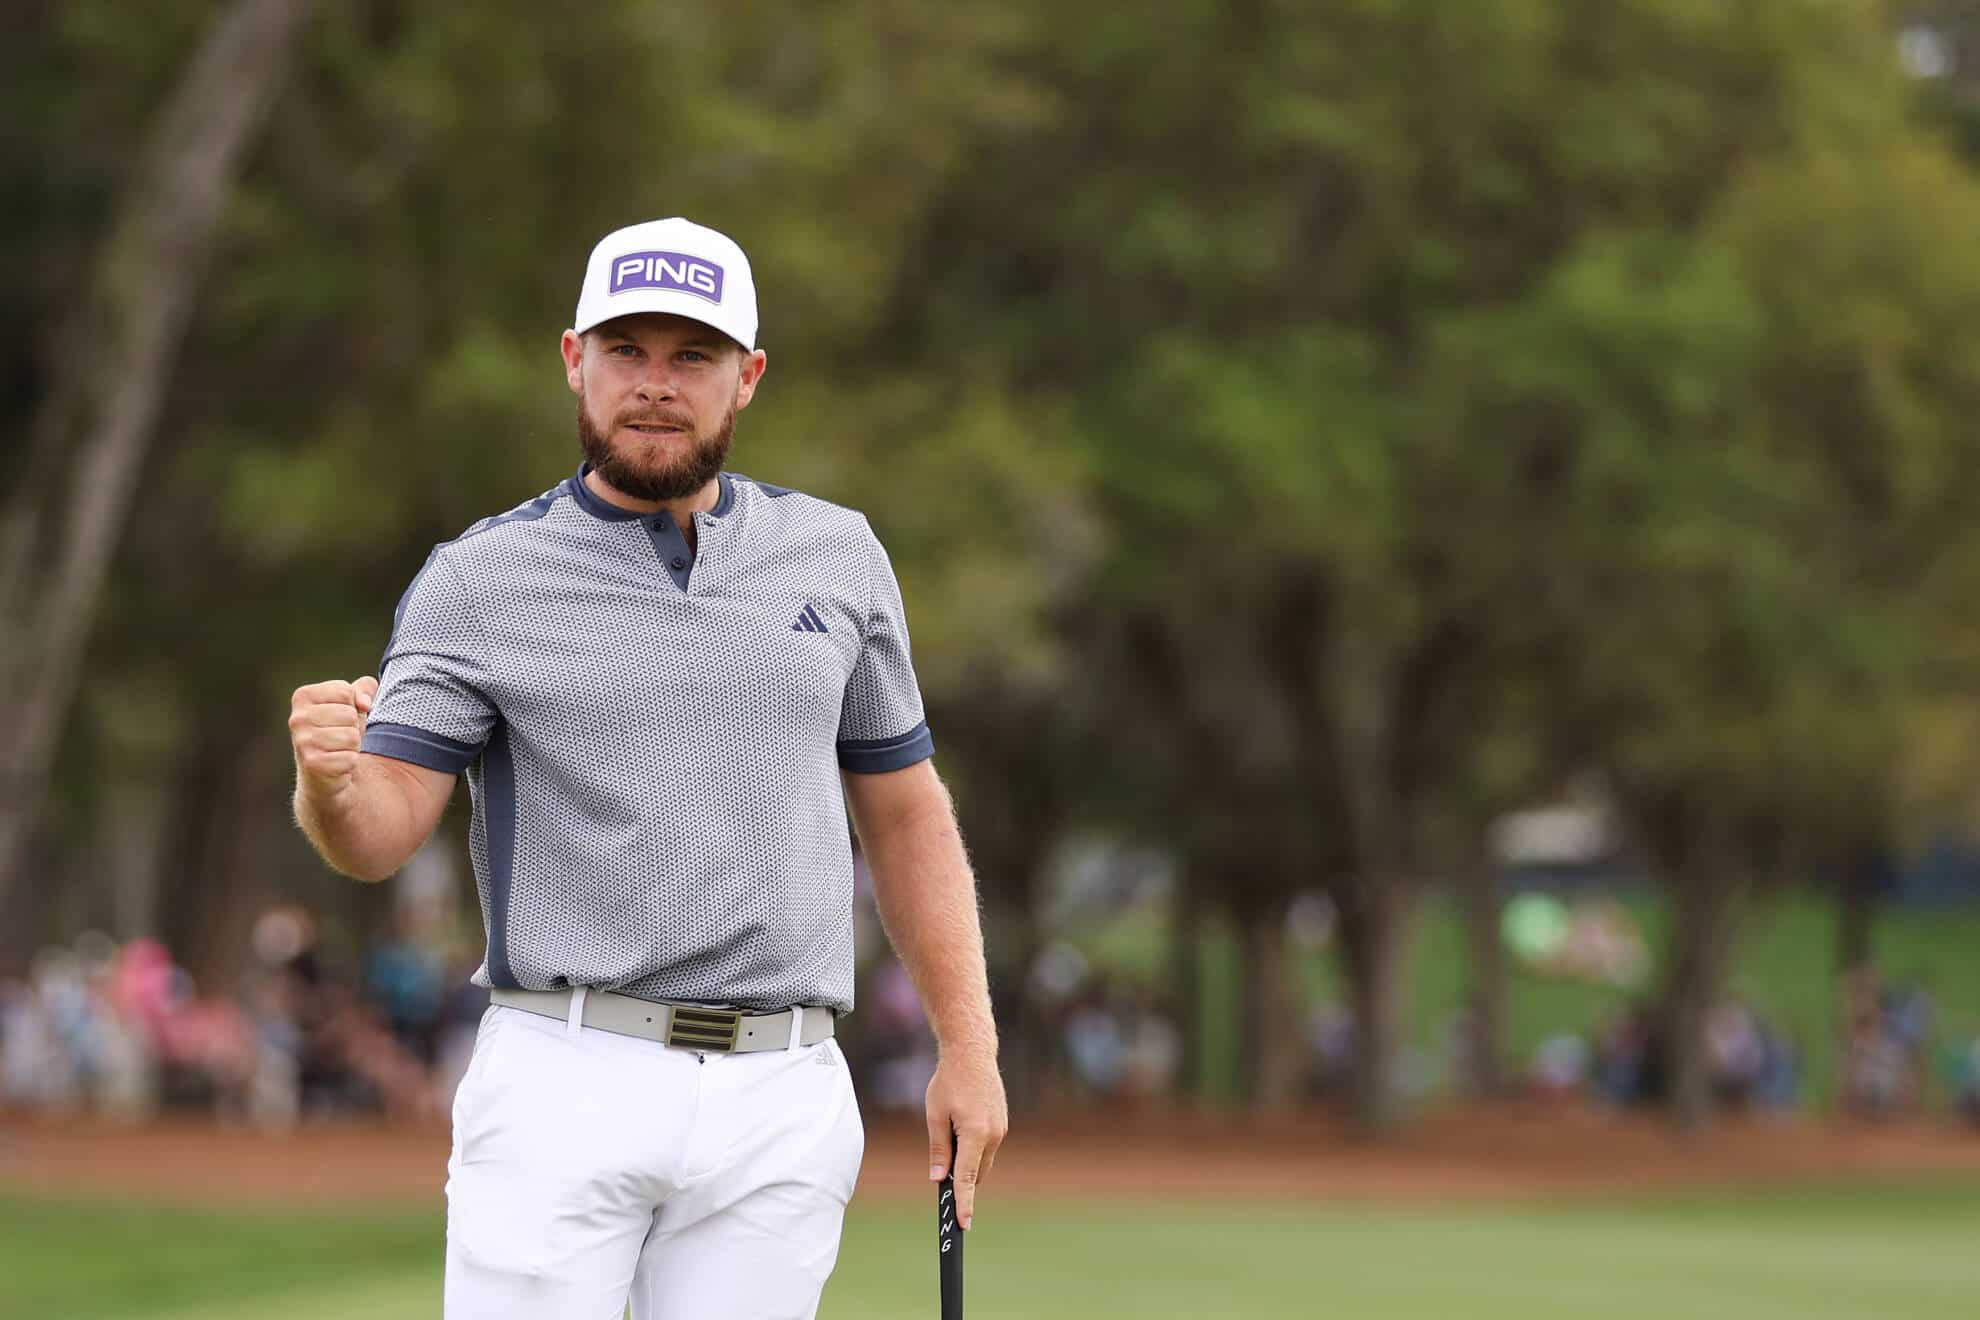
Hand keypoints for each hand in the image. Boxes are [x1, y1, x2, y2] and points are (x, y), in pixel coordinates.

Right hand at [289, 677, 378, 800]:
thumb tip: (364, 704)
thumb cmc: (339, 730)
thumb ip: (364, 688)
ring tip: (339, 749)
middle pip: (350, 714)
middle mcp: (297, 718)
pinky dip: (350, 762)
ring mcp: (302, 741)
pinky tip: (337, 764)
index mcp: (303, 696)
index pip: (345, 691)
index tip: (341, 717)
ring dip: (353, 745)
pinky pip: (350, 758)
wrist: (324, 774)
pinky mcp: (312, 763)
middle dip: (354, 727)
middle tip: (341, 736)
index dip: (353, 705)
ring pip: (352, 736)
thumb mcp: (352, 703)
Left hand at [925, 1048, 1007, 1229]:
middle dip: (960, 1177)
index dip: (964, 1203)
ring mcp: (1000, 1129)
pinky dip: (974, 1147)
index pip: (966, 1179)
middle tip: (939, 1167)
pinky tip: (961, 1125)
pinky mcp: (1002, 1123)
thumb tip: (938, 1178)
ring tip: (950, 1130)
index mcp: (974, 1134)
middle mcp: (992, 1135)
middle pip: (975, 1173)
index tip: (963, 1224)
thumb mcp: (935, 1115)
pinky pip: (987, 1147)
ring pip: (981, 1161)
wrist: (972, 1054)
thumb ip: (938, 1149)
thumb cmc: (949, 1081)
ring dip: (966, 1160)